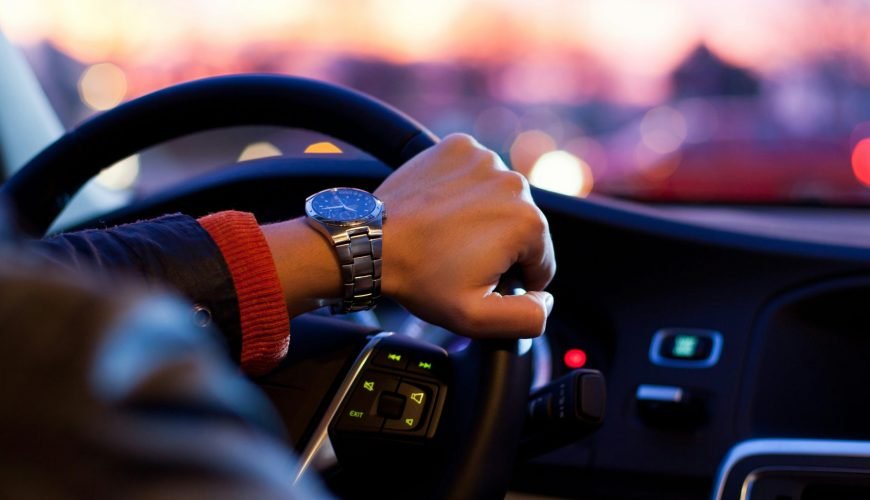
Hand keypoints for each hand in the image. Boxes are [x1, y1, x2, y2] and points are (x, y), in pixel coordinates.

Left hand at [376, 134, 555, 337]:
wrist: (371, 242)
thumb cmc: (420, 277)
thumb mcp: (477, 318)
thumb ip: (527, 318)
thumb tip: (546, 300)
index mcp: (528, 223)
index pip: (541, 262)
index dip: (513, 280)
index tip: (478, 279)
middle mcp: (514, 183)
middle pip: (522, 228)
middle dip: (499, 247)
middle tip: (458, 259)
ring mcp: (485, 159)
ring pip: (500, 199)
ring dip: (484, 217)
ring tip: (448, 234)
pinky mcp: (459, 147)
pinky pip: (476, 174)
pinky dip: (465, 189)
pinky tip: (443, 209)